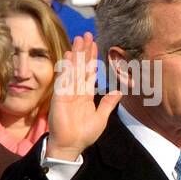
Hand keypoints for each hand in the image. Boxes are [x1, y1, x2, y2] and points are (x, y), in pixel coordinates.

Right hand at [44, 35, 121, 161]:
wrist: (71, 145)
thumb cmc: (84, 133)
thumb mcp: (101, 117)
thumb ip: (109, 103)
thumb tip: (119, 91)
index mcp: (86, 95)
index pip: (89, 72)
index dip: (91, 59)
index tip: (94, 45)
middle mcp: (76, 90)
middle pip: (81, 66)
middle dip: (84, 50)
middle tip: (87, 34)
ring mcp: (67, 92)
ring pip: (73, 68)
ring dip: (76, 53)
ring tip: (79, 38)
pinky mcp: (61, 96)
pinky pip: (65, 79)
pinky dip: (67, 67)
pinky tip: (70, 55)